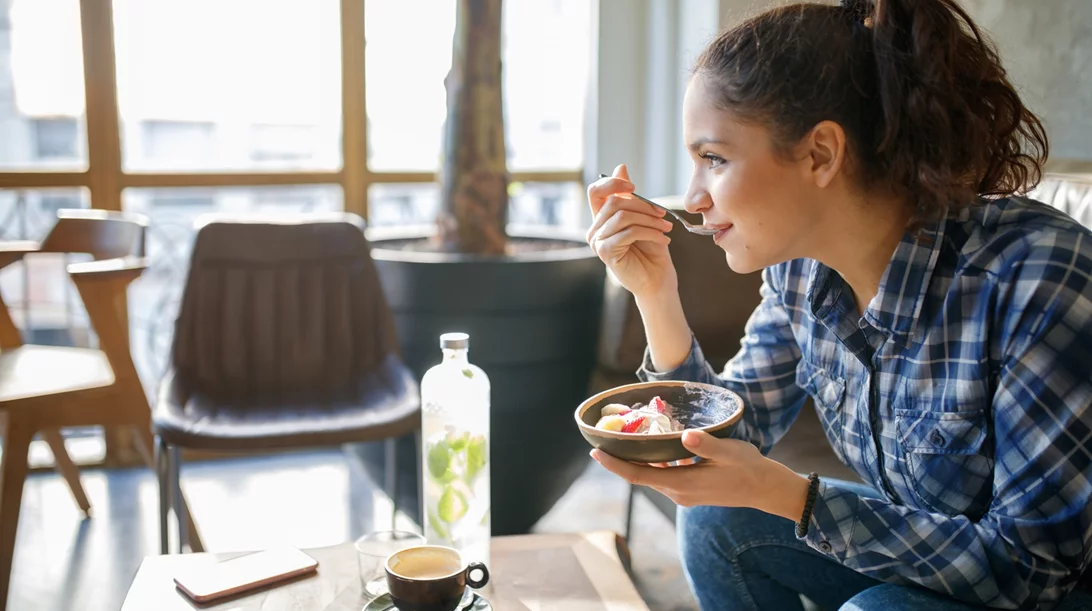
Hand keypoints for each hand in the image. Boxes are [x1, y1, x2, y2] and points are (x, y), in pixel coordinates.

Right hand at [586, 164, 677, 299]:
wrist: (657, 281)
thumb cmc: (651, 250)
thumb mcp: (644, 218)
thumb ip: (631, 197)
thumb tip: (621, 167)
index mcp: (601, 219)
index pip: (596, 191)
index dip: (612, 183)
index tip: (633, 188)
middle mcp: (595, 229)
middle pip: (614, 202)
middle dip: (643, 205)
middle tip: (663, 215)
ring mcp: (597, 241)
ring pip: (623, 216)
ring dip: (650, 220)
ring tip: (666, 229)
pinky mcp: (605, 252)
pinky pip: (628, 232)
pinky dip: (650, 232)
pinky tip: (664, 240)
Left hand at [591, 430, 810, 520]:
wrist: (765, 489)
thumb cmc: (748, 468)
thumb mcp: (730, 452)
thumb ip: (707, 444)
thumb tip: (685, 436)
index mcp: (682, 484)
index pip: (638, 475)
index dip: (615, 465)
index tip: (595, 452)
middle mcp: (677, 492)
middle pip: (640, 475)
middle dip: (619, 459)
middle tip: (603, 436)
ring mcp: (683, 493)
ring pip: (651, 475)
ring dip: (636, 459)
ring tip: (622, 436)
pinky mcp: (689, 489)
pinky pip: (663, 474)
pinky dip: (653, 461)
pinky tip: (652, 444)